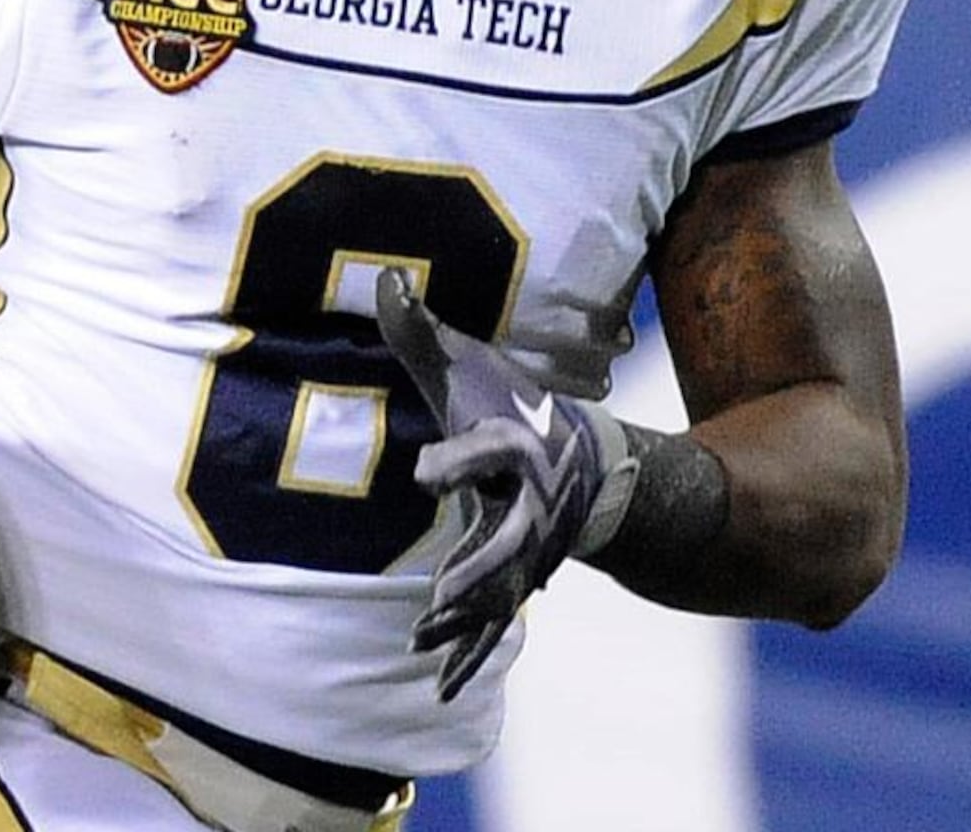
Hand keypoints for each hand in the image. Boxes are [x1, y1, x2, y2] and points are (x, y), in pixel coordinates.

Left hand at [375, 268, 626, 699]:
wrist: (586, 460)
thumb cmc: (518, 406)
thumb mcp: (473, 367)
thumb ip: (424, 331)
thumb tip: (384, 277)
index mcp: (521, 449)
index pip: (490, 453)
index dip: (458, 462)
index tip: (421, 474)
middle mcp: (531, 507)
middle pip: (510, 540)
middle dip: (477, 566)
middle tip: (440, 593)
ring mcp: (529, 550)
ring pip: (501, 592)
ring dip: (464, 622)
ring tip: (423, 646)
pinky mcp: (518, 578)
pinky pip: (494, 622)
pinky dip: (468, 655)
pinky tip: (441, 693)